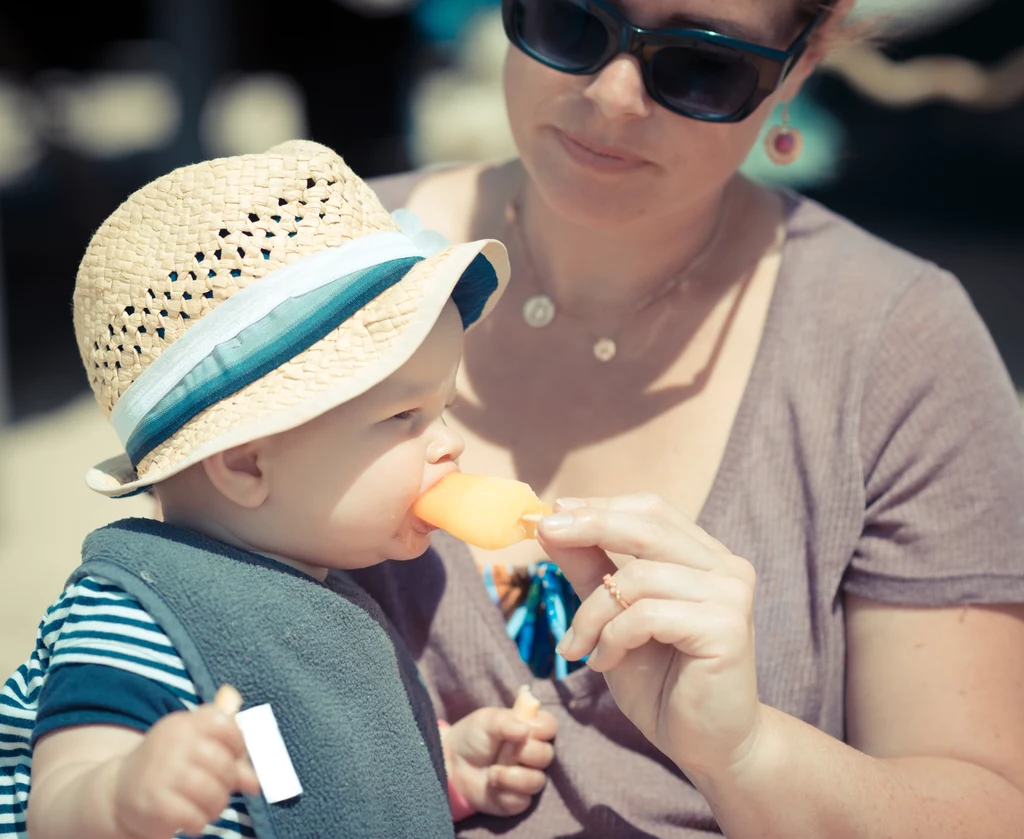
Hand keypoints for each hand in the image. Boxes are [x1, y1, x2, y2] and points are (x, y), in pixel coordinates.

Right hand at [110, 701, 259, 837]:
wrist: (120, 790)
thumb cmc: (170, 765)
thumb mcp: (197, 747)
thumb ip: (230, 754)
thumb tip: (257, 781)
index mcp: (185, 723)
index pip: (226, 724)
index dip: (238, 744)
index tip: (232, 757)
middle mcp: (173, 743)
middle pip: (225, 764)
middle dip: (228, 783)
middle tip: (218, 790)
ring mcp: (162, 772)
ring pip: (213, 793)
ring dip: (216, 806)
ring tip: (206, 807)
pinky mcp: (154, 803)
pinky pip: (195, 817)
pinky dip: (198, 823)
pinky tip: (190, 819)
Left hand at [440, 706, 556, 816]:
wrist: (452, 764)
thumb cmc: (473, 737)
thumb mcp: (486, 721)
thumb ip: (505, 721)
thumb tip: (525, 731)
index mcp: (530, 729)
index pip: (550, 727)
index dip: (542, 729)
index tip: (526, 729)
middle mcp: (533, 754)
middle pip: (547, 755)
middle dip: (525, 752)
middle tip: (504, 749)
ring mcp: (527, 777)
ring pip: (537, 781)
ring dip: (514, 776)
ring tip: (493, 771)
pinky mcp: (517, 799)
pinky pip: (522, 800)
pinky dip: (506, 792)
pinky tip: (492, 785)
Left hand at [539, 494, 761, 782]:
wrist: (707, 747)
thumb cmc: (661, 682)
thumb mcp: (611, 617)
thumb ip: (590, 570)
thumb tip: (551, 523)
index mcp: (705, 557)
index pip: (651, 510)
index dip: (600, 507)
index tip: (551, 513)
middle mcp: (726, 568)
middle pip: (648, 525)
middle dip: (589, 525)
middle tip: (543, 533)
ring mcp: (730, 595)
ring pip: (638, 577)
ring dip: (591, 612)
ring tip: (577, 646)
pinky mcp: (726, 628)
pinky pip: (647, 615)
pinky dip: (612, 637)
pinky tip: (604, 662)